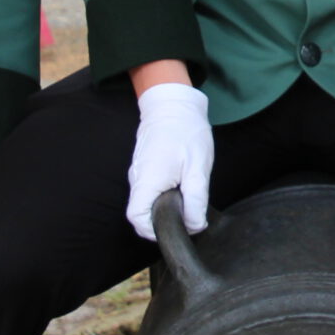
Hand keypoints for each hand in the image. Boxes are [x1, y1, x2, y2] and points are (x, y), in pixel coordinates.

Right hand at [126, 82, 212, 240]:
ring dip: (166, 207)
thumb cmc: (185, 131)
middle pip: (142, 214)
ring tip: (187, 196)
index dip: (153, 230)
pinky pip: (151, 191)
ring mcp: (139, 173)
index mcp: (147, 181)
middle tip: (188, 213)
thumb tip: (195, 225)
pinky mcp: (145, 168)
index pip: (137, 219)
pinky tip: (182, 185)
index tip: (175, 227)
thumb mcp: (197, 168)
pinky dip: (164, 195)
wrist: (174, 103)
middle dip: (163, 220)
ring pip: (147, 202)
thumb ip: (196, 200)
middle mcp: (138, 179)